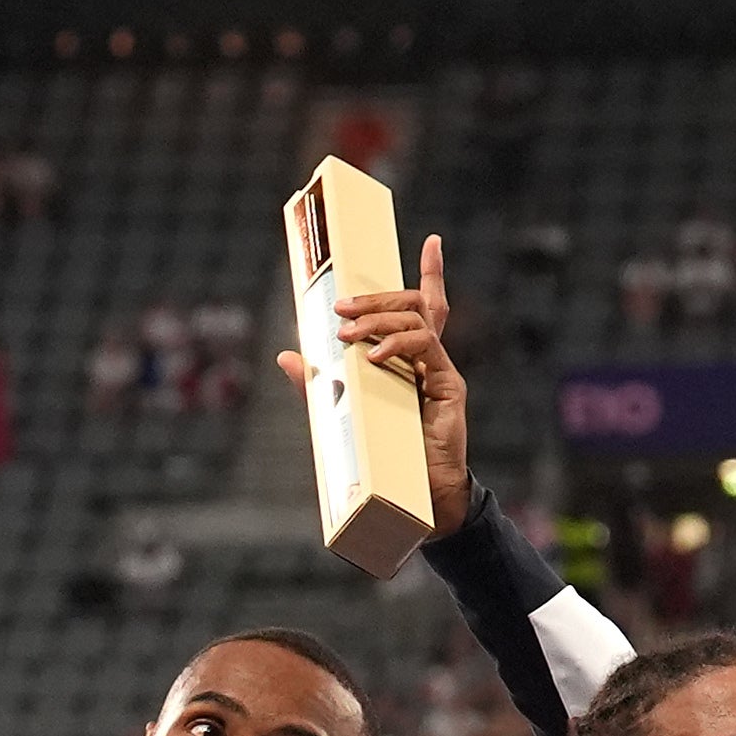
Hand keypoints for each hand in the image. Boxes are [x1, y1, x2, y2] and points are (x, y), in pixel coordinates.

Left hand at [305, 236, 472, 531]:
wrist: (417, 495)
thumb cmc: (383, 455)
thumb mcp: (343, 411)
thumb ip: (319, 382)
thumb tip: (287, 356)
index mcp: (411, 359)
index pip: (425, 306)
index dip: (432, 273)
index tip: (433, 241)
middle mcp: (430, 358)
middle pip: (414, 305)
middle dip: (377, 299)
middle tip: (342, 309)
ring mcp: (441, 369)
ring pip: (417, 320)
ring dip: (379, 320)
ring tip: (348, 336)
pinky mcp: (449, 385)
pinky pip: (425, 348)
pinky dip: (396, 346)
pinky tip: (372, 358)